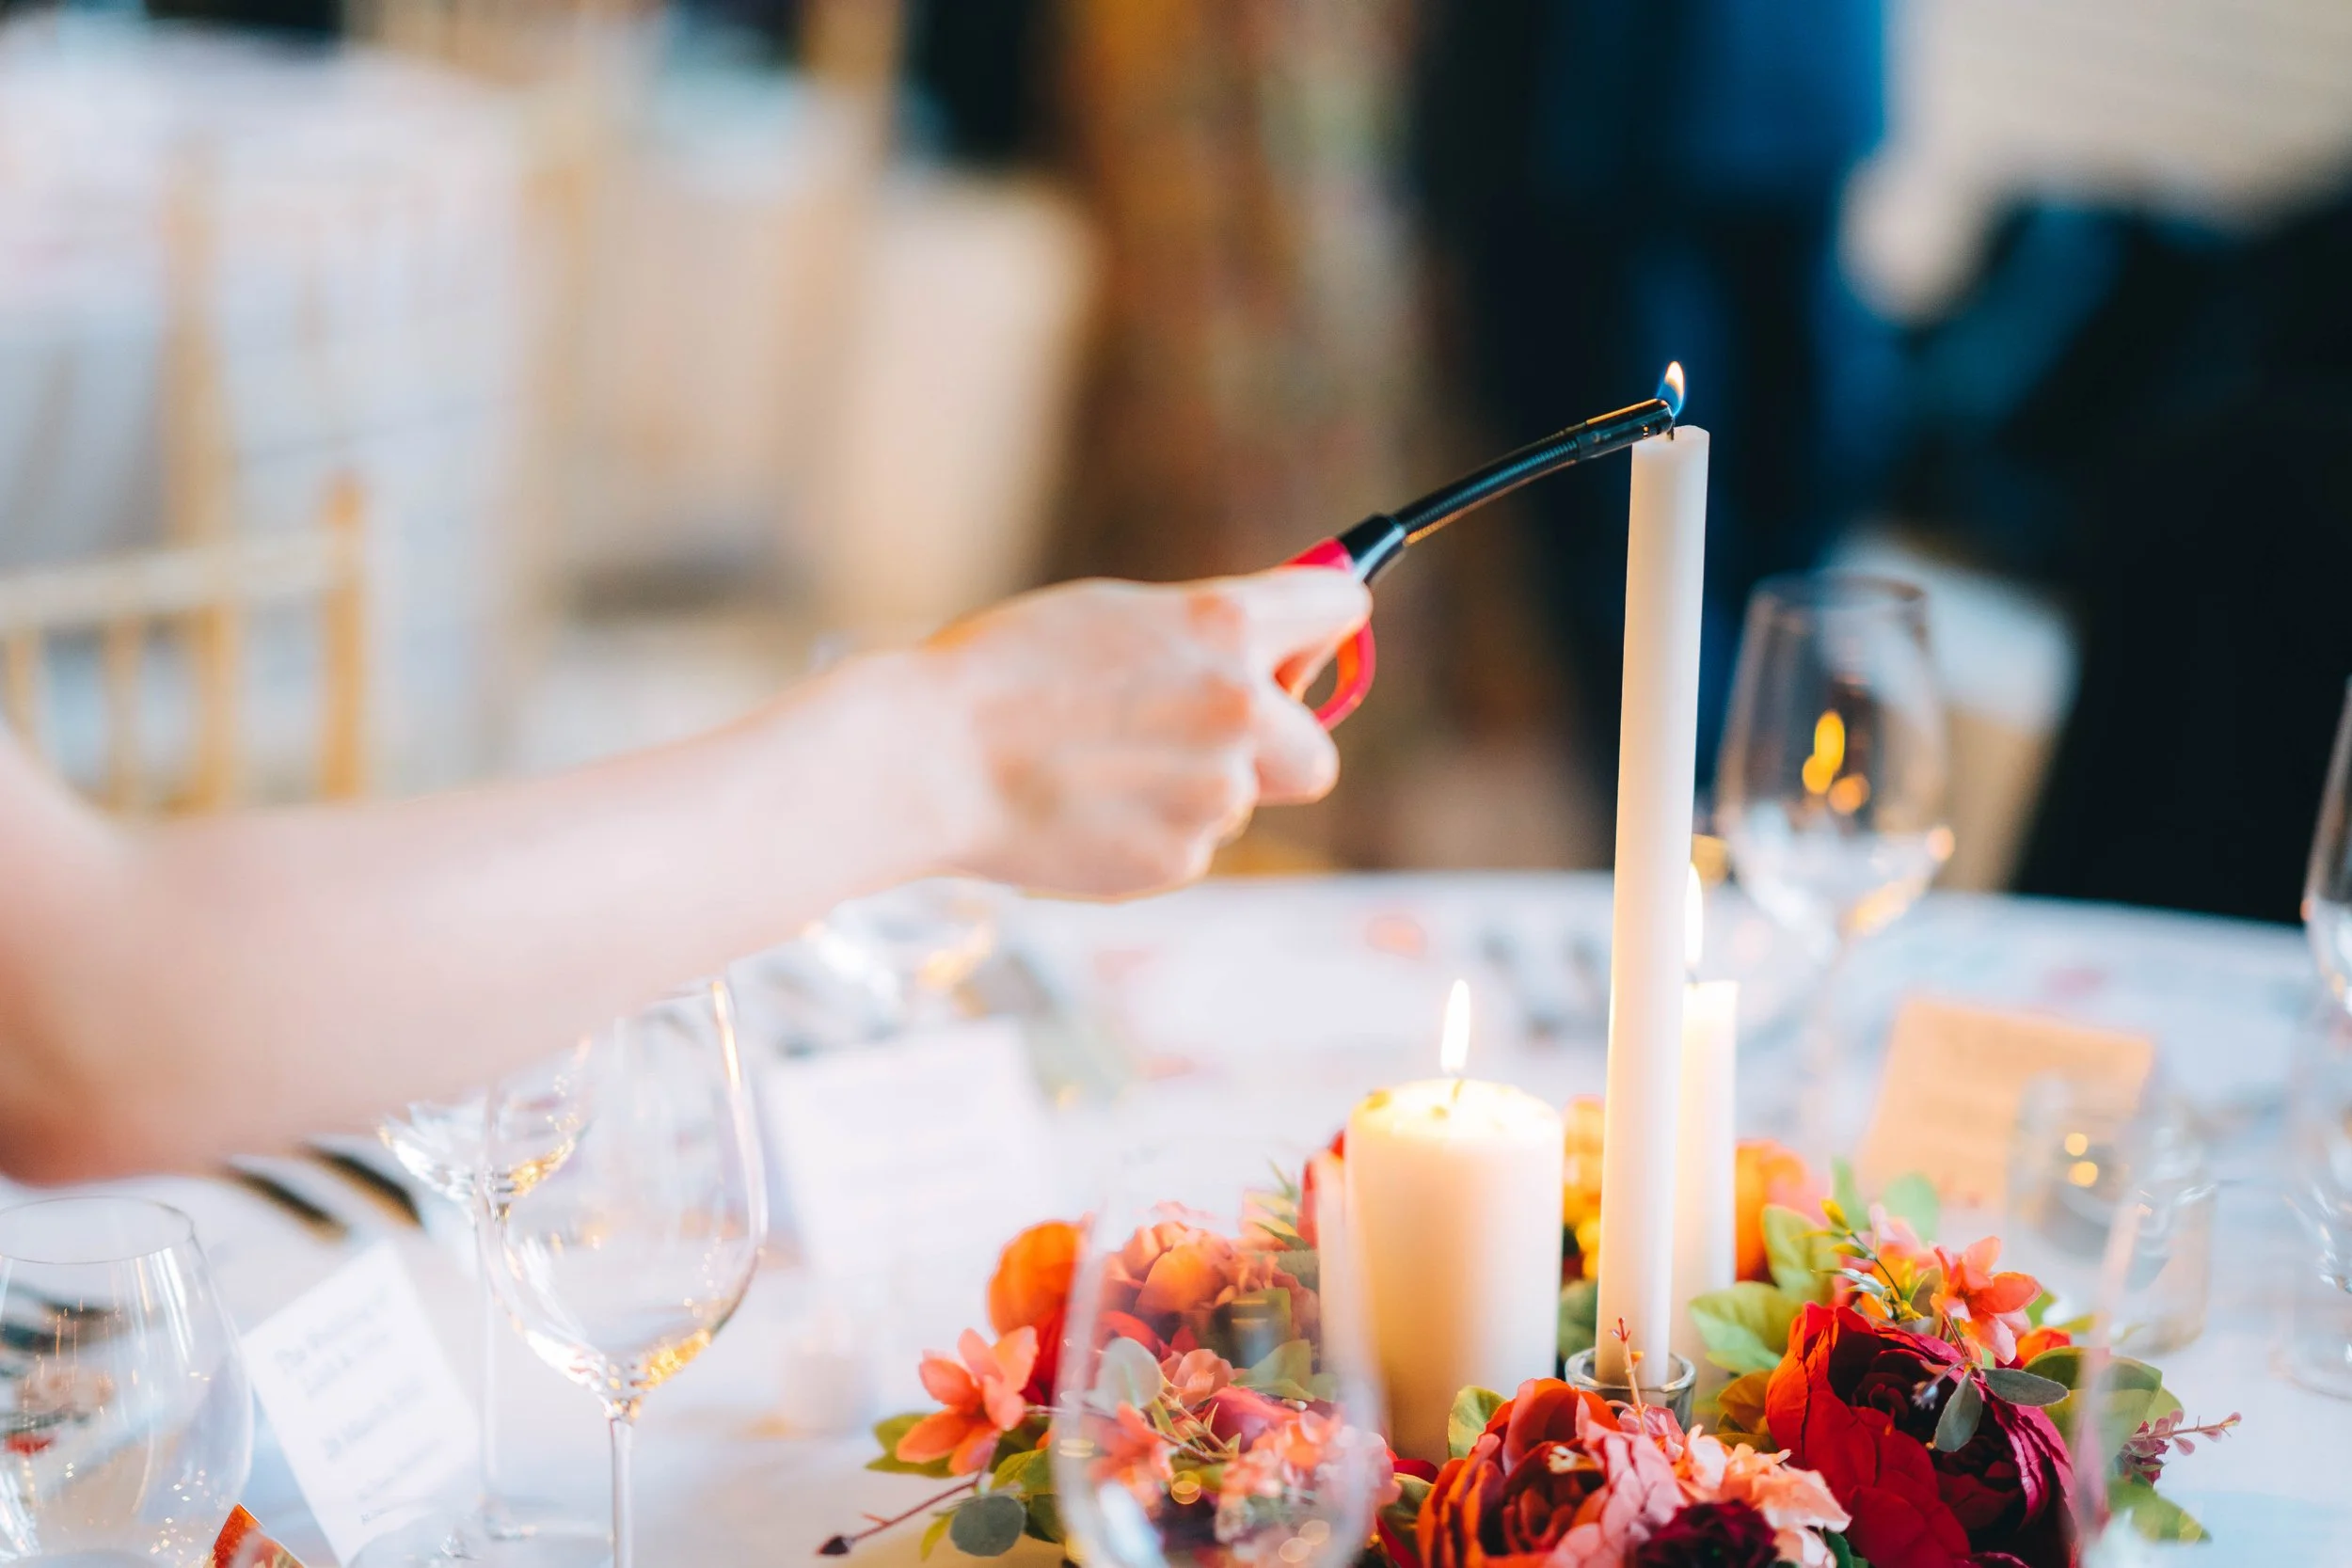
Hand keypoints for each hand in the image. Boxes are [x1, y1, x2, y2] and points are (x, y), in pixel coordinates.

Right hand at [913, 570, 1369, 896]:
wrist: (929, 758)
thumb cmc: (1006, 671)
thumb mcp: (1118, 614)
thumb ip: (1208, 634)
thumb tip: (1276, 657)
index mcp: (1228, 626)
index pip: (1339, 607)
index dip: (1324, 622)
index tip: (1311, 637)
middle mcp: (1241, 710)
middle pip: (1318, 754)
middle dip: (1275, 752)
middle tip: (1200, 737)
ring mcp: (1215, 794)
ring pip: (1240, 803)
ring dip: (1193, 790)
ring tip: (1098, 767)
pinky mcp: (1179, 860)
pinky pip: (1189, 844)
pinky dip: (1150, 830)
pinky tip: (1085, 808)